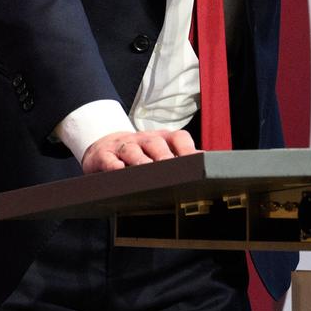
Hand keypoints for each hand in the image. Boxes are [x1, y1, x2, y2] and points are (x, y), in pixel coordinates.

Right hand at [81, 128, 196, 173]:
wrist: (103, 145)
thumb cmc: (138, 154)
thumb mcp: (158, 152)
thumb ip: (179, 158)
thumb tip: (207, 165)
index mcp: (160, 139)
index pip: (178, 138)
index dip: (188, 149)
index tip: (199, 162)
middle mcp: (143, 140)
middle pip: (155, 144)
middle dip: (165, 157)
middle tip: (175, 171)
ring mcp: (123, 146)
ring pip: (132, 151)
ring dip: (141, 161)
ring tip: (148, 172)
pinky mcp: (104, 155)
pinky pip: (109, 159)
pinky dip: (114, 166)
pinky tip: (119, 171)